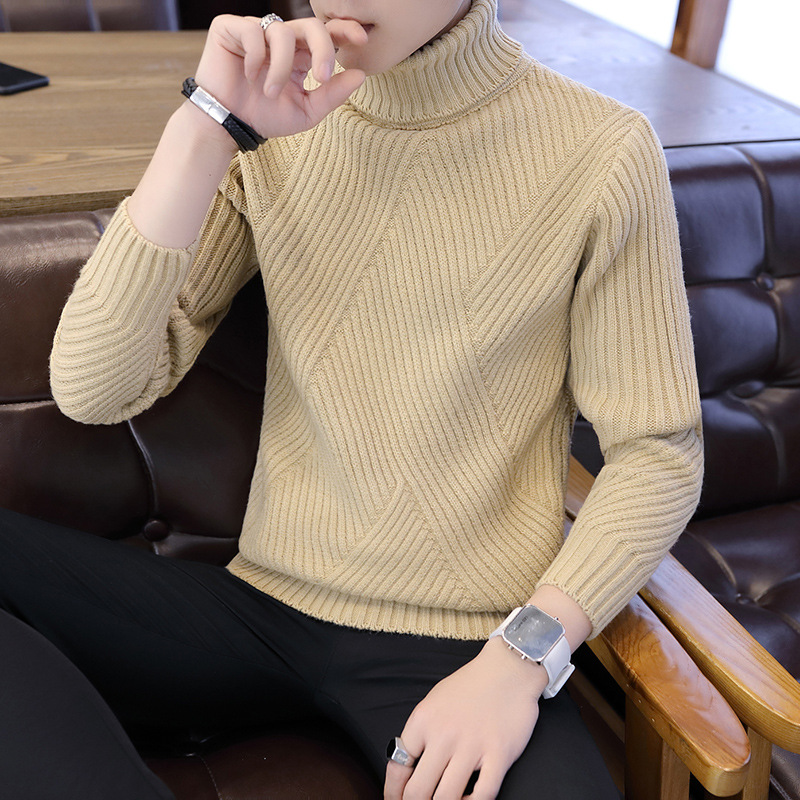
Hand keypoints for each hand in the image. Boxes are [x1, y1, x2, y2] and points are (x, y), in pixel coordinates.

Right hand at [193, 14, 366, 140]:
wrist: (228, 124)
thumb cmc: (264, 117)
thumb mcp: (306, 111)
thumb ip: (331, 95)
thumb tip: (360, 75)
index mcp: (300, 55)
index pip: (326, 34)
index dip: (344, 30)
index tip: (361, 40)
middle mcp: (281, 39)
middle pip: (311, 25)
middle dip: (322, 49)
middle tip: (322, 77)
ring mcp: (256, 30)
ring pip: (282, 32)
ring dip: (281, 68)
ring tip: (270, 92)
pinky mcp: (231, 28)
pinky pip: (253, 30)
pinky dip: (255, 56)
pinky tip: (249, 73)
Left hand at [384, 637, 546, 799]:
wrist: (508, 669)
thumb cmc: (471, 685)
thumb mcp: (435, 700)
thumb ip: (422, 732)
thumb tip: (409, 765)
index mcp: (423, 720)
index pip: (398, 767)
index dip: (393, 793)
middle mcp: (444, 735)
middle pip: (418, 791)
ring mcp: (472, 746)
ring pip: (447, 799)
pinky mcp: (499, 754)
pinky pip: (483, 795)